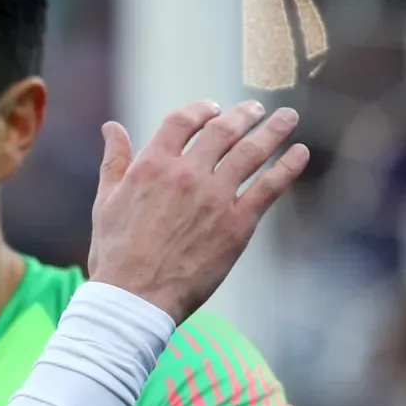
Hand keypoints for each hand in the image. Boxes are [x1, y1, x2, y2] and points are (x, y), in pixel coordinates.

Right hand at [87, 99, 308, 322]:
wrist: (134, 297)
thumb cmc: (114, 254)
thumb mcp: (105, 202)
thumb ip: (114, 161)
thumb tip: (110, 128)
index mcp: (152, 166)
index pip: (183, 121)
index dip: (201, 109)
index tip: (212, 108)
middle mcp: (187, 174)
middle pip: (223, 130)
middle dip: (243, 115)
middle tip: (256, 109)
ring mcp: (215, 197)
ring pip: (252, 151)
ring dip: (273, 130)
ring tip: (287, 118)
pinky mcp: (238, 223)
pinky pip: (270, 186)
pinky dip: (289, 166)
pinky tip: (300, 153)